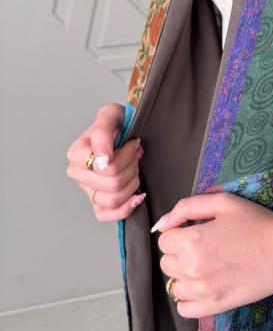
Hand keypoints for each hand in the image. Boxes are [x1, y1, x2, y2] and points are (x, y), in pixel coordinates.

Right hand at [66, 103, 144, 221]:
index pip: (105, 167)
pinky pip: (107, 215)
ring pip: (113, 199)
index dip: (125, 156)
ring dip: (132, 184)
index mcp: (76, 153)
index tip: (131, 143)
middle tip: (136, 154)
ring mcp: (87, 190)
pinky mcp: (98, 203)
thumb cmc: (119, 123)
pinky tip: (137, 195)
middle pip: (112, 184)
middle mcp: (78, 173)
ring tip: (134, 168)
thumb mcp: (111, 114)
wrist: (129, 132)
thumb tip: (101, 158)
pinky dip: (126, 207)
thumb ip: (102, 131)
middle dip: (132, 168)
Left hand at [153, 193, 272, 317]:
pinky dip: (188, 300)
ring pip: (173, 286)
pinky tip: (203, 287)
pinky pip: (184, 309)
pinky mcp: (216, 306)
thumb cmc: (257, 222)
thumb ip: (186, 207)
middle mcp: (193, 268)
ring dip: (184, 276)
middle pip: (167, 263)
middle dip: (180, 253)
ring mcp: (204, 291)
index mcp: (192, 240)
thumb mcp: (224, 202)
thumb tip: (162, 224)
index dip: (179, 233)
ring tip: (206, 267)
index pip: (164, 240)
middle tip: (205, 247)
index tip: (197, 232)